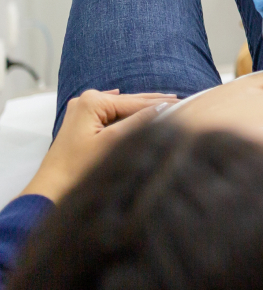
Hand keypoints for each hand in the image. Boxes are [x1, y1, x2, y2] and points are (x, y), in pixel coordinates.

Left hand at [22, 89, 176, 201]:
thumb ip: (139, 121)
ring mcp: (81, 111)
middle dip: (153, 103)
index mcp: (92, 101)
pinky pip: (111, 114)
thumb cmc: (78, 169)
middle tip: (180, 100)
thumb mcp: (113, 141)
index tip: (183, 102)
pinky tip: (137, 106)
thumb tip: (164, 107)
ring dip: (142, 108)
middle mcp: (85, 100)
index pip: (135, 102)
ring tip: (167, 103)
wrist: (51, 191)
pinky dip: (128, 114)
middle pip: (129, 102)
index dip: (160, 103)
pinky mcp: (81, 122)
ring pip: (121, 108)